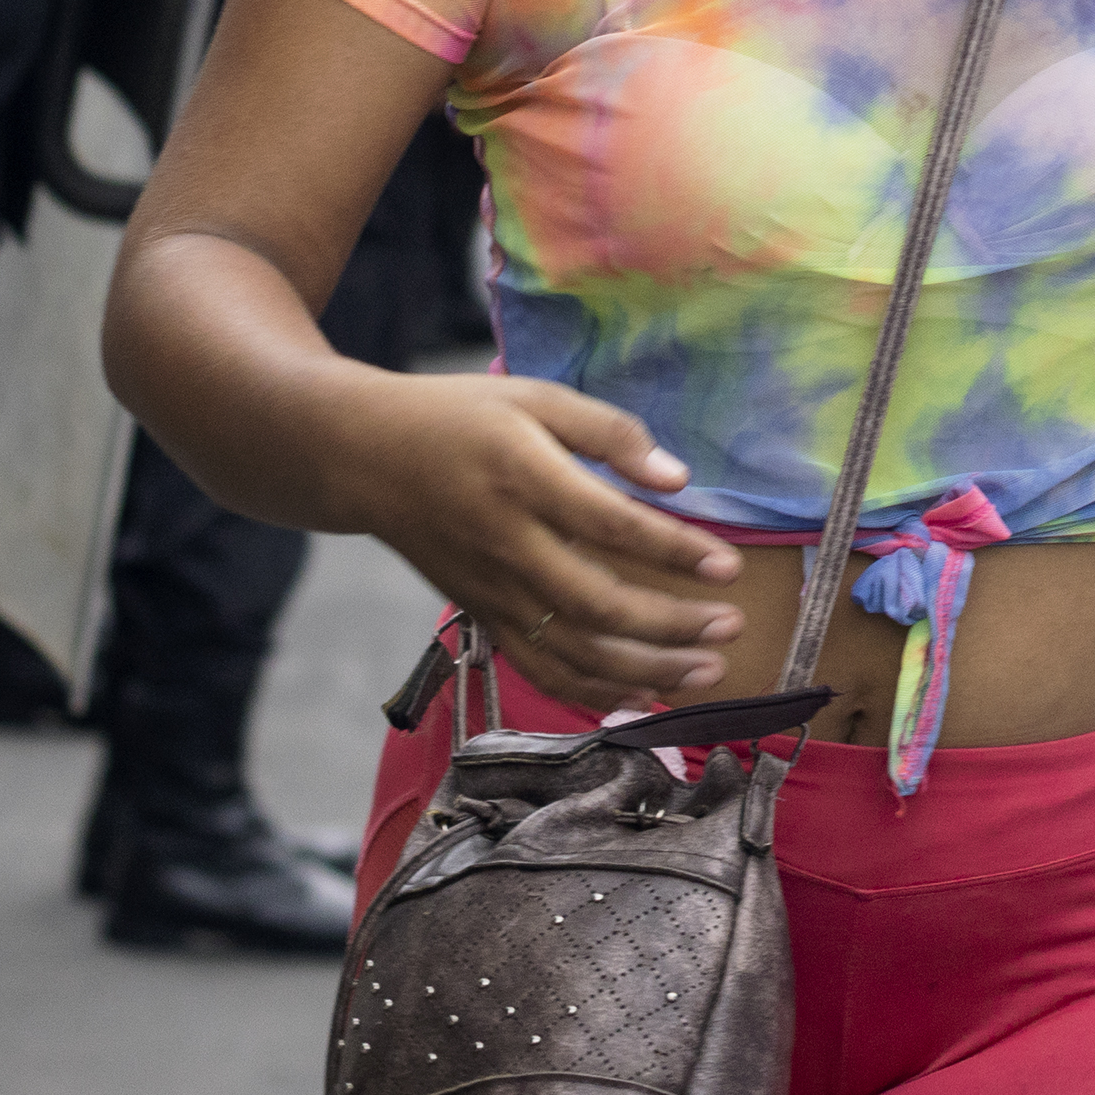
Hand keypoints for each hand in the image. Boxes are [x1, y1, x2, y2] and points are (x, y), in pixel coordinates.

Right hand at [327, 369, 752, 714]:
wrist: (363, 457)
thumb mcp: (534, 396)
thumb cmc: (460, 417)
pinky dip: (590, 692)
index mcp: (522, 478)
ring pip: (569, 651)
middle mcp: (506, 545)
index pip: (608, 526)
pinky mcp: (480, 616)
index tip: (728, 567)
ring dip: (643, 671)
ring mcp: (490, 590)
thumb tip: (678, 476)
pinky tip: (641, 698)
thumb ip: (608, 432)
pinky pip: (538, 669)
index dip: (671, 550)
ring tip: (707, 674)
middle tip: (731, 629)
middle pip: (595, 605)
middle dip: (670, 626)